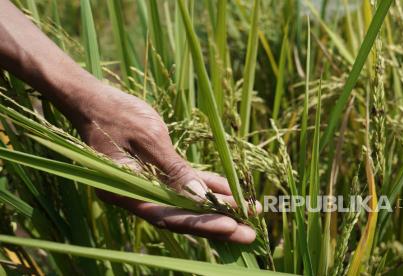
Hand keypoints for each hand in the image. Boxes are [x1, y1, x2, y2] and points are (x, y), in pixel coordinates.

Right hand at [74, 84, 257, 243]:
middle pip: (182, 216)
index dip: (202, 223)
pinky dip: (207, 186)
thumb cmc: (116, 114)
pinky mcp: (157, 172)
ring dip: (218, 206)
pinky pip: (186, 182)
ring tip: (250, 211)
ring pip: (187, 202)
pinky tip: (231, 190)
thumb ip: (173, 169)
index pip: (169, 215)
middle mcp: (137, 196)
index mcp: (126, 192)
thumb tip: (199, 196)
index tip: (232, 226)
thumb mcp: (148, 139)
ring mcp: (147, 185)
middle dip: (217, 224)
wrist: (96, 101)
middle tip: (250, 234)